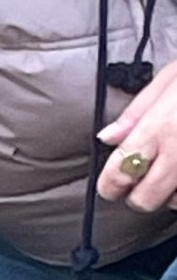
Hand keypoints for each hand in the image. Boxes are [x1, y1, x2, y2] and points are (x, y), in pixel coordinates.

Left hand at [96, 60, 176, 210]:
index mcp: (160, 127)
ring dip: (173, 193)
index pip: (117, 175)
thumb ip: (138, 110)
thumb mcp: (174, 75)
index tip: (114, 181)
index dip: (110, 184)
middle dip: (141, 194)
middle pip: (144, 201)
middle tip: (149, 176)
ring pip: (174, 204)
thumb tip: (108, 137)